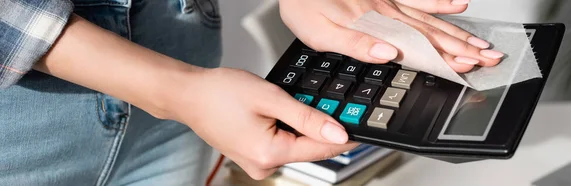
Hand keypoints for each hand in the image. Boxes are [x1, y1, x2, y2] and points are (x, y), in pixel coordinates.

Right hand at [166, 68, 358, 179]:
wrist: (188, 94)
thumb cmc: (220, 93)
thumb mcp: (271, 98)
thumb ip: (307, 117)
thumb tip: (337, 132)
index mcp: (269, 154)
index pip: (321, 149)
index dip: (344, 137)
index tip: (361, 126)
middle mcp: (263, 165)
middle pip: (309, 150)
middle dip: (322, 129)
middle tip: (331, 107)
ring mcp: (257, 164)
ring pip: (296, 147)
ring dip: (304, 129)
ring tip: (297, 106)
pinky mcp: (253, 157)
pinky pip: (281, 146)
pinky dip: (289, 131)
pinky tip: (284, 115)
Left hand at [279, 0, 504, 72]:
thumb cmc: (304, 4)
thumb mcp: (320, 32)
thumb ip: (355, 44)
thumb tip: (388, 54)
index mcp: (373, 27)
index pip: (417, 47)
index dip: (444, 58)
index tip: (470, 67)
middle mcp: (386, 13)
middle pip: (432, 34)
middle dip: (463, 48)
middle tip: (491, 58)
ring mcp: (388, 1)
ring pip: (430, 19)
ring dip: (458, 32)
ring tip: (483, 41)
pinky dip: (439, 2)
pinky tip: (458, 4)